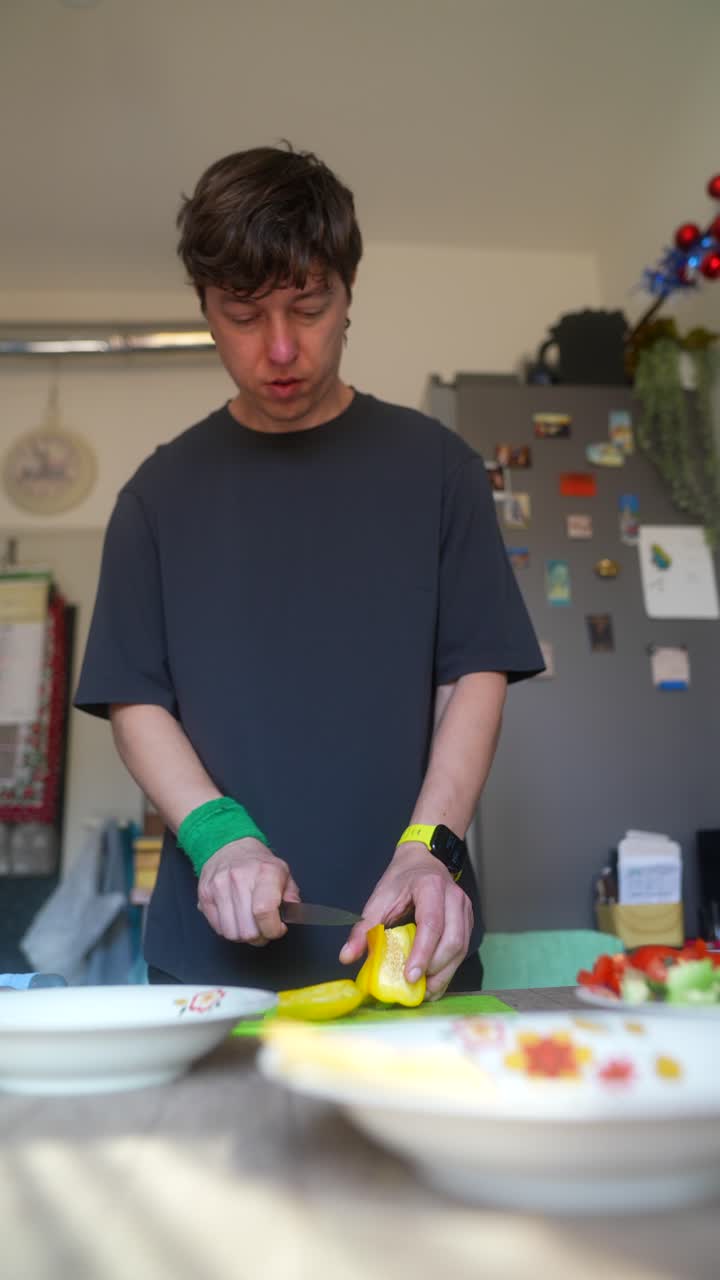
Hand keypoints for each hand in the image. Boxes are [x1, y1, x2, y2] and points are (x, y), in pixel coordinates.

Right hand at [197, 837, 300, 944]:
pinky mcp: (205, 895)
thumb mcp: (283, 873)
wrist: (229, 846)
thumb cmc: (259, 864)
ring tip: (250, 925)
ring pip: (231, 933)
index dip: (273, 929)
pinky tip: (236, 919)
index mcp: (264, 872)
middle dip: (260, 937)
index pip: (264, 911)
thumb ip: (291, 896)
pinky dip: (229, 930)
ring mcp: (219, 887)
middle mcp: (239, 878)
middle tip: (264, 928)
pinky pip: (218, 929)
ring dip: (243, 936)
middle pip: (248, 930)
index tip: (278, 929)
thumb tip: (292, 915)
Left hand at [338, 842, 472, 997]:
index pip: (431, 924)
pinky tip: (434, 979)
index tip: (410, 976)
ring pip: (461, 947)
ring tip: (425, 989)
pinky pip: (463, 948)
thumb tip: (346, 956)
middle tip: (415, 987)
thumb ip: (363, 928)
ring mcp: (464, 909)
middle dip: (435, 969)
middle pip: (452, 940)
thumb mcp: (378, 899)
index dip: (422, 953)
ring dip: (444, 973)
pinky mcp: (468, 920)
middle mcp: (453, 897)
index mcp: (430, 887)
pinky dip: (449, 967)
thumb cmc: (400, 880)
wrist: (421, 861)